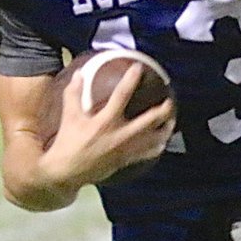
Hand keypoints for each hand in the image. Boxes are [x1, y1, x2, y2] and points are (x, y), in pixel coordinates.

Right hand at [41, 64, 175, 189]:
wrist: (68, 172)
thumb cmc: (68, 142)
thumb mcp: (70, 116)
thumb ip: (74, 94)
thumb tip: (78, 74)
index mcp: (105, 121)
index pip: (121, 95)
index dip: (131, 80)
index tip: (139, 68)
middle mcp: (120, 134)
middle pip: (151, 119)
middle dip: (164, 109)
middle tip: (170, 100)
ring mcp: (127, 148)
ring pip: (155, 138)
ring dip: (166, 128)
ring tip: (172, 120)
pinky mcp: (128, 160)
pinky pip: (149, 153)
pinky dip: (158, 146)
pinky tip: (162, 141)